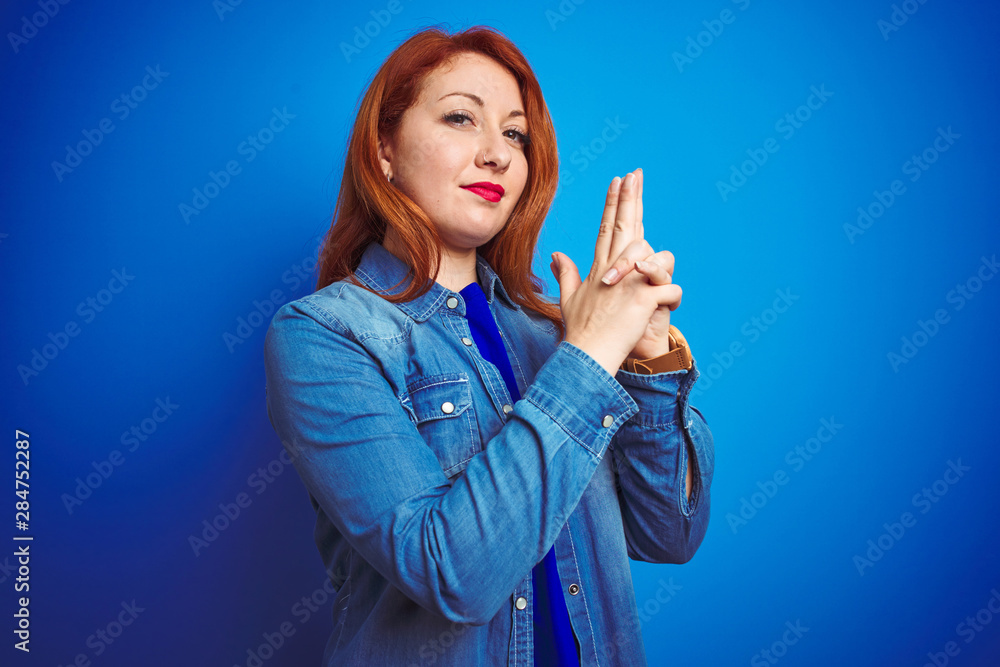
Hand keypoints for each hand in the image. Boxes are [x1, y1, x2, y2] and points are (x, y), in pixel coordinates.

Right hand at [549, 168, 681, 374]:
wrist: (586, 355)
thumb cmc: (580, 332)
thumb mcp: (569, 299)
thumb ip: (566, 274)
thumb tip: (557, 254)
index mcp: (598, 268)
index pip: (607, 227)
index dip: (613, 203)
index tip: (618, 181)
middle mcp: (612, 269)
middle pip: (624, 225)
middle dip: (630, 197)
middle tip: (635, 173)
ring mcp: (628, 282)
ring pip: (655, 255)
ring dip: (661, 269)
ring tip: (653, 289)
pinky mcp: (643, 298)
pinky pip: (670, 287)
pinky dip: (672, 297)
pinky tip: (665, 307)